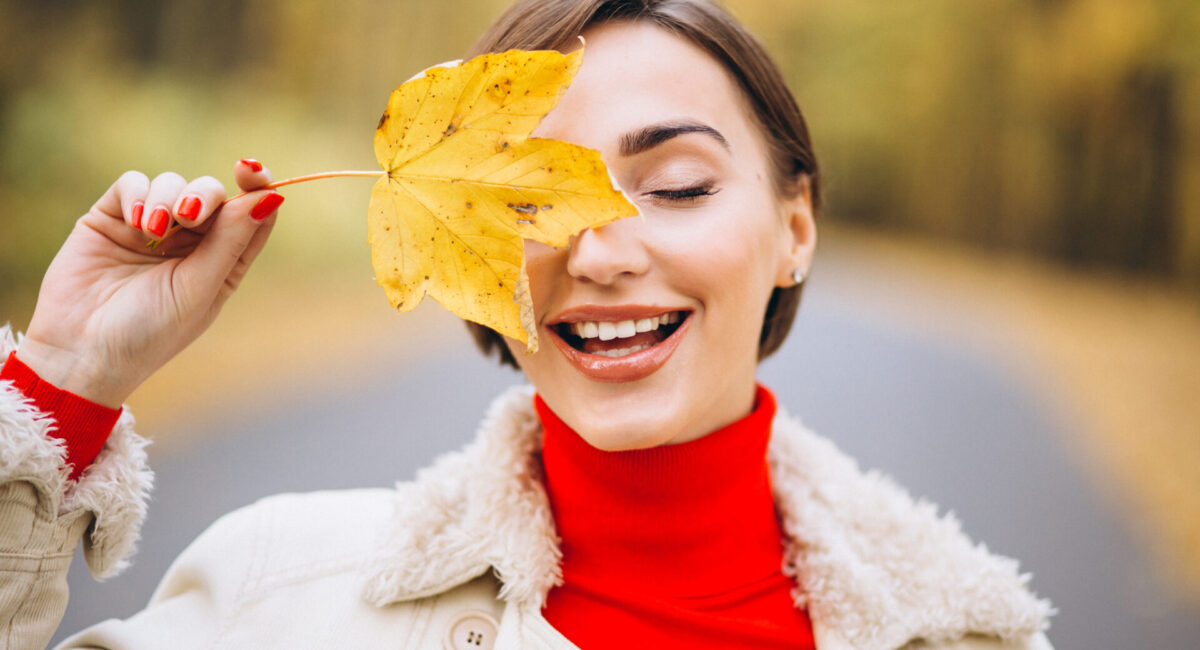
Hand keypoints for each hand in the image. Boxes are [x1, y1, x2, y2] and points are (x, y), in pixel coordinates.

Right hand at [16, 159, 282, 408]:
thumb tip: (270, 197)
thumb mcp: (199, 288)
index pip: (250, 213)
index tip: (252, 172)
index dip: (257, 186)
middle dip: (204, 195)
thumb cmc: (150, 332)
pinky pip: (133, 184)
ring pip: (173, 182)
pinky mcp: (112, 218)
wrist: (81, 350)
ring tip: (153, 230)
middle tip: (189, 215)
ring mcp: (151, 227)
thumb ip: (231, 240)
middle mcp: (190, 242)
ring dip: (168, 198)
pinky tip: (135, 222)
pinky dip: (138, 195)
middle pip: (212, 192)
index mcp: (223, 262)